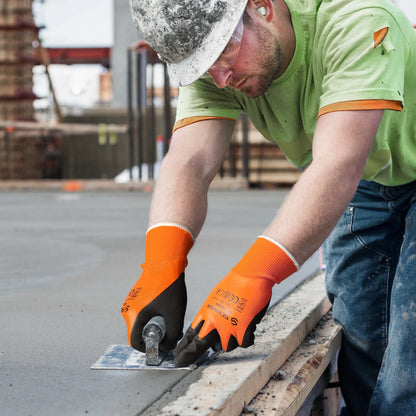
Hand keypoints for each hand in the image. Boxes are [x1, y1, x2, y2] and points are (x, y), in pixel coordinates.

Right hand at [121, 225, 192, 351]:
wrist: (165, 262)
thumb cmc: (169, 287)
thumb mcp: (174, 314)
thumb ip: (171, 334)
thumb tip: (168, 346)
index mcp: (133, 316)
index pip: (135, 343)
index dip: (149, 349)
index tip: (163, 346)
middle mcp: (128, 310)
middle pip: (139, 333)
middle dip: (154, 336)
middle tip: (170, 330)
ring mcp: (131, 302)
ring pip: (142, 323)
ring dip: (155, 325)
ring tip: (170, 316)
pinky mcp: (136, 297)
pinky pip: (143, 313)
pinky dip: (153, 315)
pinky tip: (166, 307)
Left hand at [173, 236, 297, 366]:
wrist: (251, 277)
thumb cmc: (236, 284)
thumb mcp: (216, 297)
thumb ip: (213, 313)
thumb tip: (212, 326)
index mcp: (206, 311)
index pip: (191, 333)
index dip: (183, 346)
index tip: (177, 354)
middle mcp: (215, 321)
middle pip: (199, 345)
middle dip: (190, 355)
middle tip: (182, 362)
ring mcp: (229, 327)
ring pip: (225, 347)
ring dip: (230, 342)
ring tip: (236, 327)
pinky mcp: (243, 329)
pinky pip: (243, 343)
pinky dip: (246, 337)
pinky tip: (248, 326)